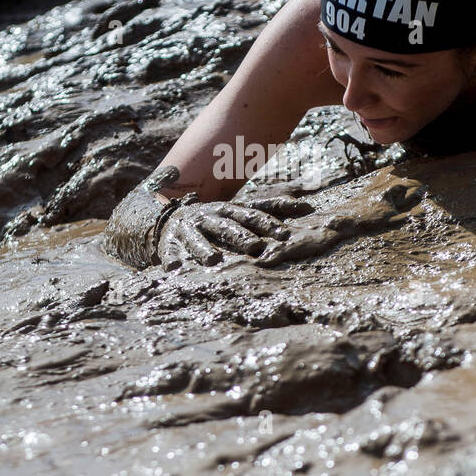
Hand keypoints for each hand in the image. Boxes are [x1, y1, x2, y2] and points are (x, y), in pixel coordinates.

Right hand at [158, 194, 313, 267]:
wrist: (173, 219)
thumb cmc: (217, 218)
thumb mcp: (241, 211)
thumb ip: (270, 208)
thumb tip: (306, 206)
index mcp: (229, 210)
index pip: (251, 215)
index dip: (267, 223)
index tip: (284, 234)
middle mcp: (209, 217)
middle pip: (226, 226)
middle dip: (240, 235)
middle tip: (255, 247)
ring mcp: (189, 229)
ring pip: (196, 238)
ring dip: (203, 248)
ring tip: (213, 260)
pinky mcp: (169, 243)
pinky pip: (170, 251)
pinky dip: (171, 259)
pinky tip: (175, 270)